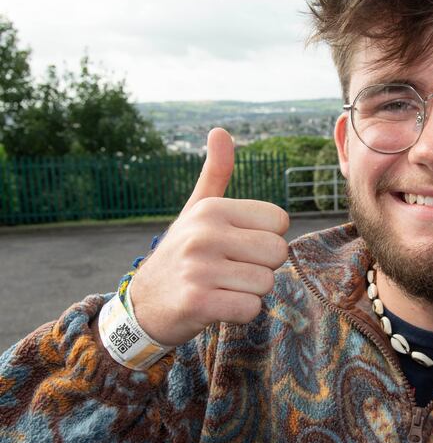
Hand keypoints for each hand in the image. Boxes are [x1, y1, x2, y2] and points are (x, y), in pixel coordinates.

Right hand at [127, 128, 289, 346]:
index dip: (266, 238)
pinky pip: (250, 308)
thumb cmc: (182, 254)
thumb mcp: (196, 210)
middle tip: (232, 271)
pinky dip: (241, 313)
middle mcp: (204, 233)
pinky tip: (218, 306)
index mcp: (212, 209)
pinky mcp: (197, 302)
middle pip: (278, 252)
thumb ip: (216, 173)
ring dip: (250, 292)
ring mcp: (199, 268)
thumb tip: (220, 130)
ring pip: (266, 283)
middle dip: (262, 267)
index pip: (279, 220)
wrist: (143, 306)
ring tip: (222, 287)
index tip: (238, 246)